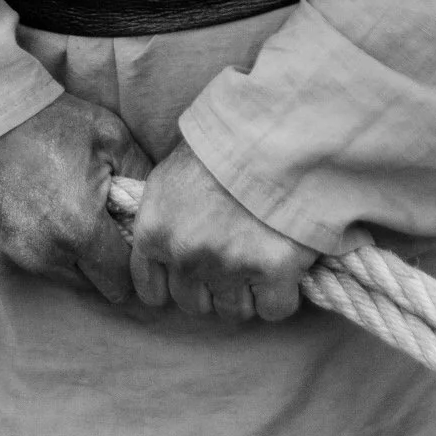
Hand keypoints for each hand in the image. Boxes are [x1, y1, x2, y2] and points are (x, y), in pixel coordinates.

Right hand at [0, 92, 151, 303]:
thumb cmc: (45, 118)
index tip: (120, 240)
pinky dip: (14, 243)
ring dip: (51, 250)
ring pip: (46, 273)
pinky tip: (11, 205)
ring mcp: (4, 259)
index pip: (119, 280)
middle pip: (83, 281)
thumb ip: (140, 175)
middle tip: (82, 215)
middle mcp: (41, 256)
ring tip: (44, 203)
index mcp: (80, 231)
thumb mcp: (107, 133)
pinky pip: (7, 262)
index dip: (125, 261)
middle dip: (90, 257)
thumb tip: (155, 205)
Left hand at [130, 140, 315, 321]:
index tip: (192, 271)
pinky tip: (284, 261)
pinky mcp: (273, 271)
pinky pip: (274, 308)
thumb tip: (170, 240)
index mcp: (155, 229)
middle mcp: (185, 254)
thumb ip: (167, 216)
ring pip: (234, 309)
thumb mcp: (174, 172)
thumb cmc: (225, 141)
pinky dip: (282, 292)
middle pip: (194, 303)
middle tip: (234, 251)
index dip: (174, 282)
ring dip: (247, 289)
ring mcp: (228, 265)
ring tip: (260, 250)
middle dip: (212, 284)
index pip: (151, 290)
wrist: (273, 126)